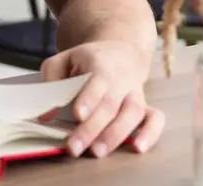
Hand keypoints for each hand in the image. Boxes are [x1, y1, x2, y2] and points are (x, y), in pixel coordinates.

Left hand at [40, 40, 163, 157]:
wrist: (122, 50)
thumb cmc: (88, 59)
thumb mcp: (65, 57)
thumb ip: (51, 79)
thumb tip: (46, 113)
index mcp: (101, 63)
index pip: (97, 80)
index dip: (89, 98)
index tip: (78, 114)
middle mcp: (122, 79)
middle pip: (110, 104)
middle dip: (92, 128)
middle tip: (74, 147)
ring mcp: (136, 92)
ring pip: (133, 113)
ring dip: (116, 134)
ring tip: (98, 152)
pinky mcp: (145, 105)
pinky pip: (155, 118)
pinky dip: (150, 133)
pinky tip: (138, 147)